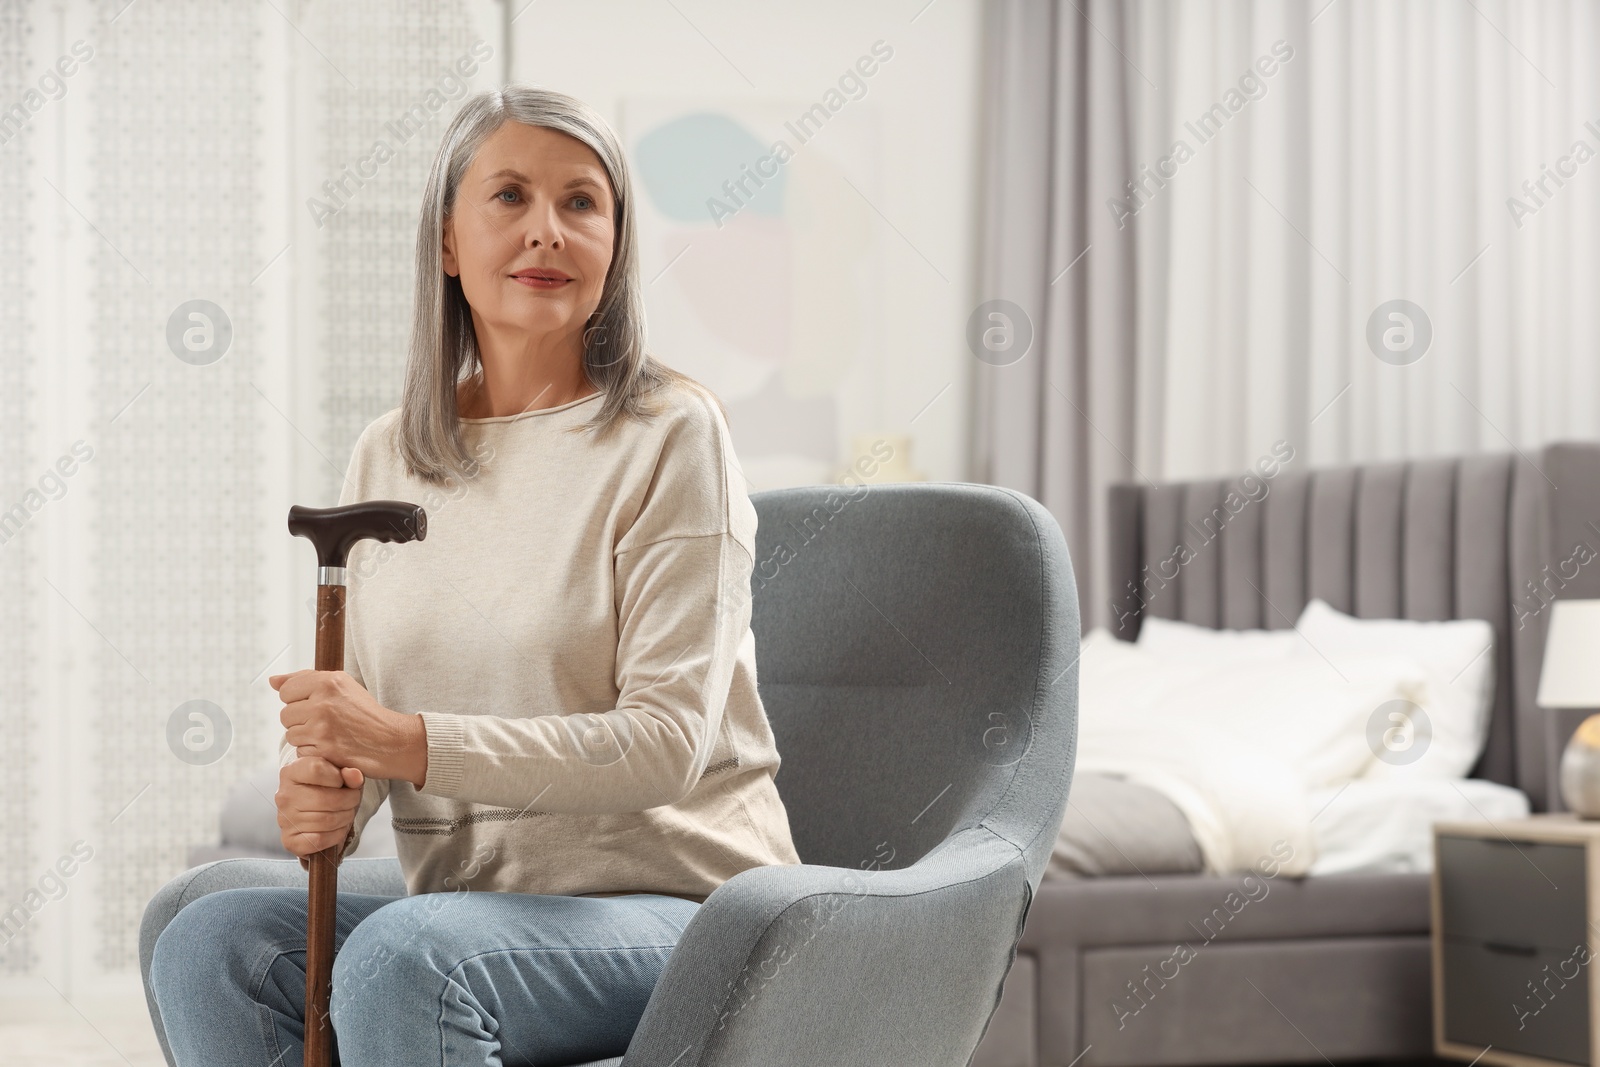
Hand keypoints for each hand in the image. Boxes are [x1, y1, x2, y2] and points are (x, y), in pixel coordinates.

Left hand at [271, 669, 427, 787]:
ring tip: (329, 736)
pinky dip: (314, 753)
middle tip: (325, 723)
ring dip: (306, 738)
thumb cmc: (365, 713)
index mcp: (328, 682)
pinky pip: (301, 752)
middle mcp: (323, 702)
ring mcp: (323, 727)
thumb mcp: (342, 686)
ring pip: (290, 734)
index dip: (298, 700)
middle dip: (301, 721)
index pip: (286, 690)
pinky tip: (332, 748)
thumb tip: (272, 681)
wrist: (392, 741)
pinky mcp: (324, 750)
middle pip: (285, 714)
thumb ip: (305, 679)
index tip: (316, 706)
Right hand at [276, 755, 363, 858]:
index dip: (337, 776)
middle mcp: (284, 796)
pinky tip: (338, 827)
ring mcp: (284, 820)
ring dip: (346, 817)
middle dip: (349, 800)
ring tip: (347, 812)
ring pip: (326, 821)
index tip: (341, 781)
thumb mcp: (338, 774)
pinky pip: (320, 840)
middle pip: (325, 799)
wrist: (314, 811)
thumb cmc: (327, 788)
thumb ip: (347, 772)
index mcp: (291, 772)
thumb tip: (355, 776)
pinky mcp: (290, 841)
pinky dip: (336, 835)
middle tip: (353, 799)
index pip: (316, 769)